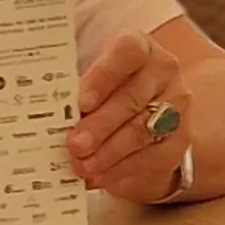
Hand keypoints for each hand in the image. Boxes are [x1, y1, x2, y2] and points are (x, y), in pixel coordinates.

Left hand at [66, 32, 193, 202]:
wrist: (138, 107)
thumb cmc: (102, 87)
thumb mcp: (85, 75)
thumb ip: (69, 86)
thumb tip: (45, 110)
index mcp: (139, 47)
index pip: (127, 52)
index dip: (104, 76)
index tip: (81, 101)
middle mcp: (163, 72)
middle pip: (132, 98)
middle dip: (100, 125)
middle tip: (75, 144)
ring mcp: (176, 105)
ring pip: (143, 131)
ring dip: (109, 152)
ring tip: (83, 165)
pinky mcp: (179, 138)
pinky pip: (153, 157)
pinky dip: (122, 170)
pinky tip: (100, 176)